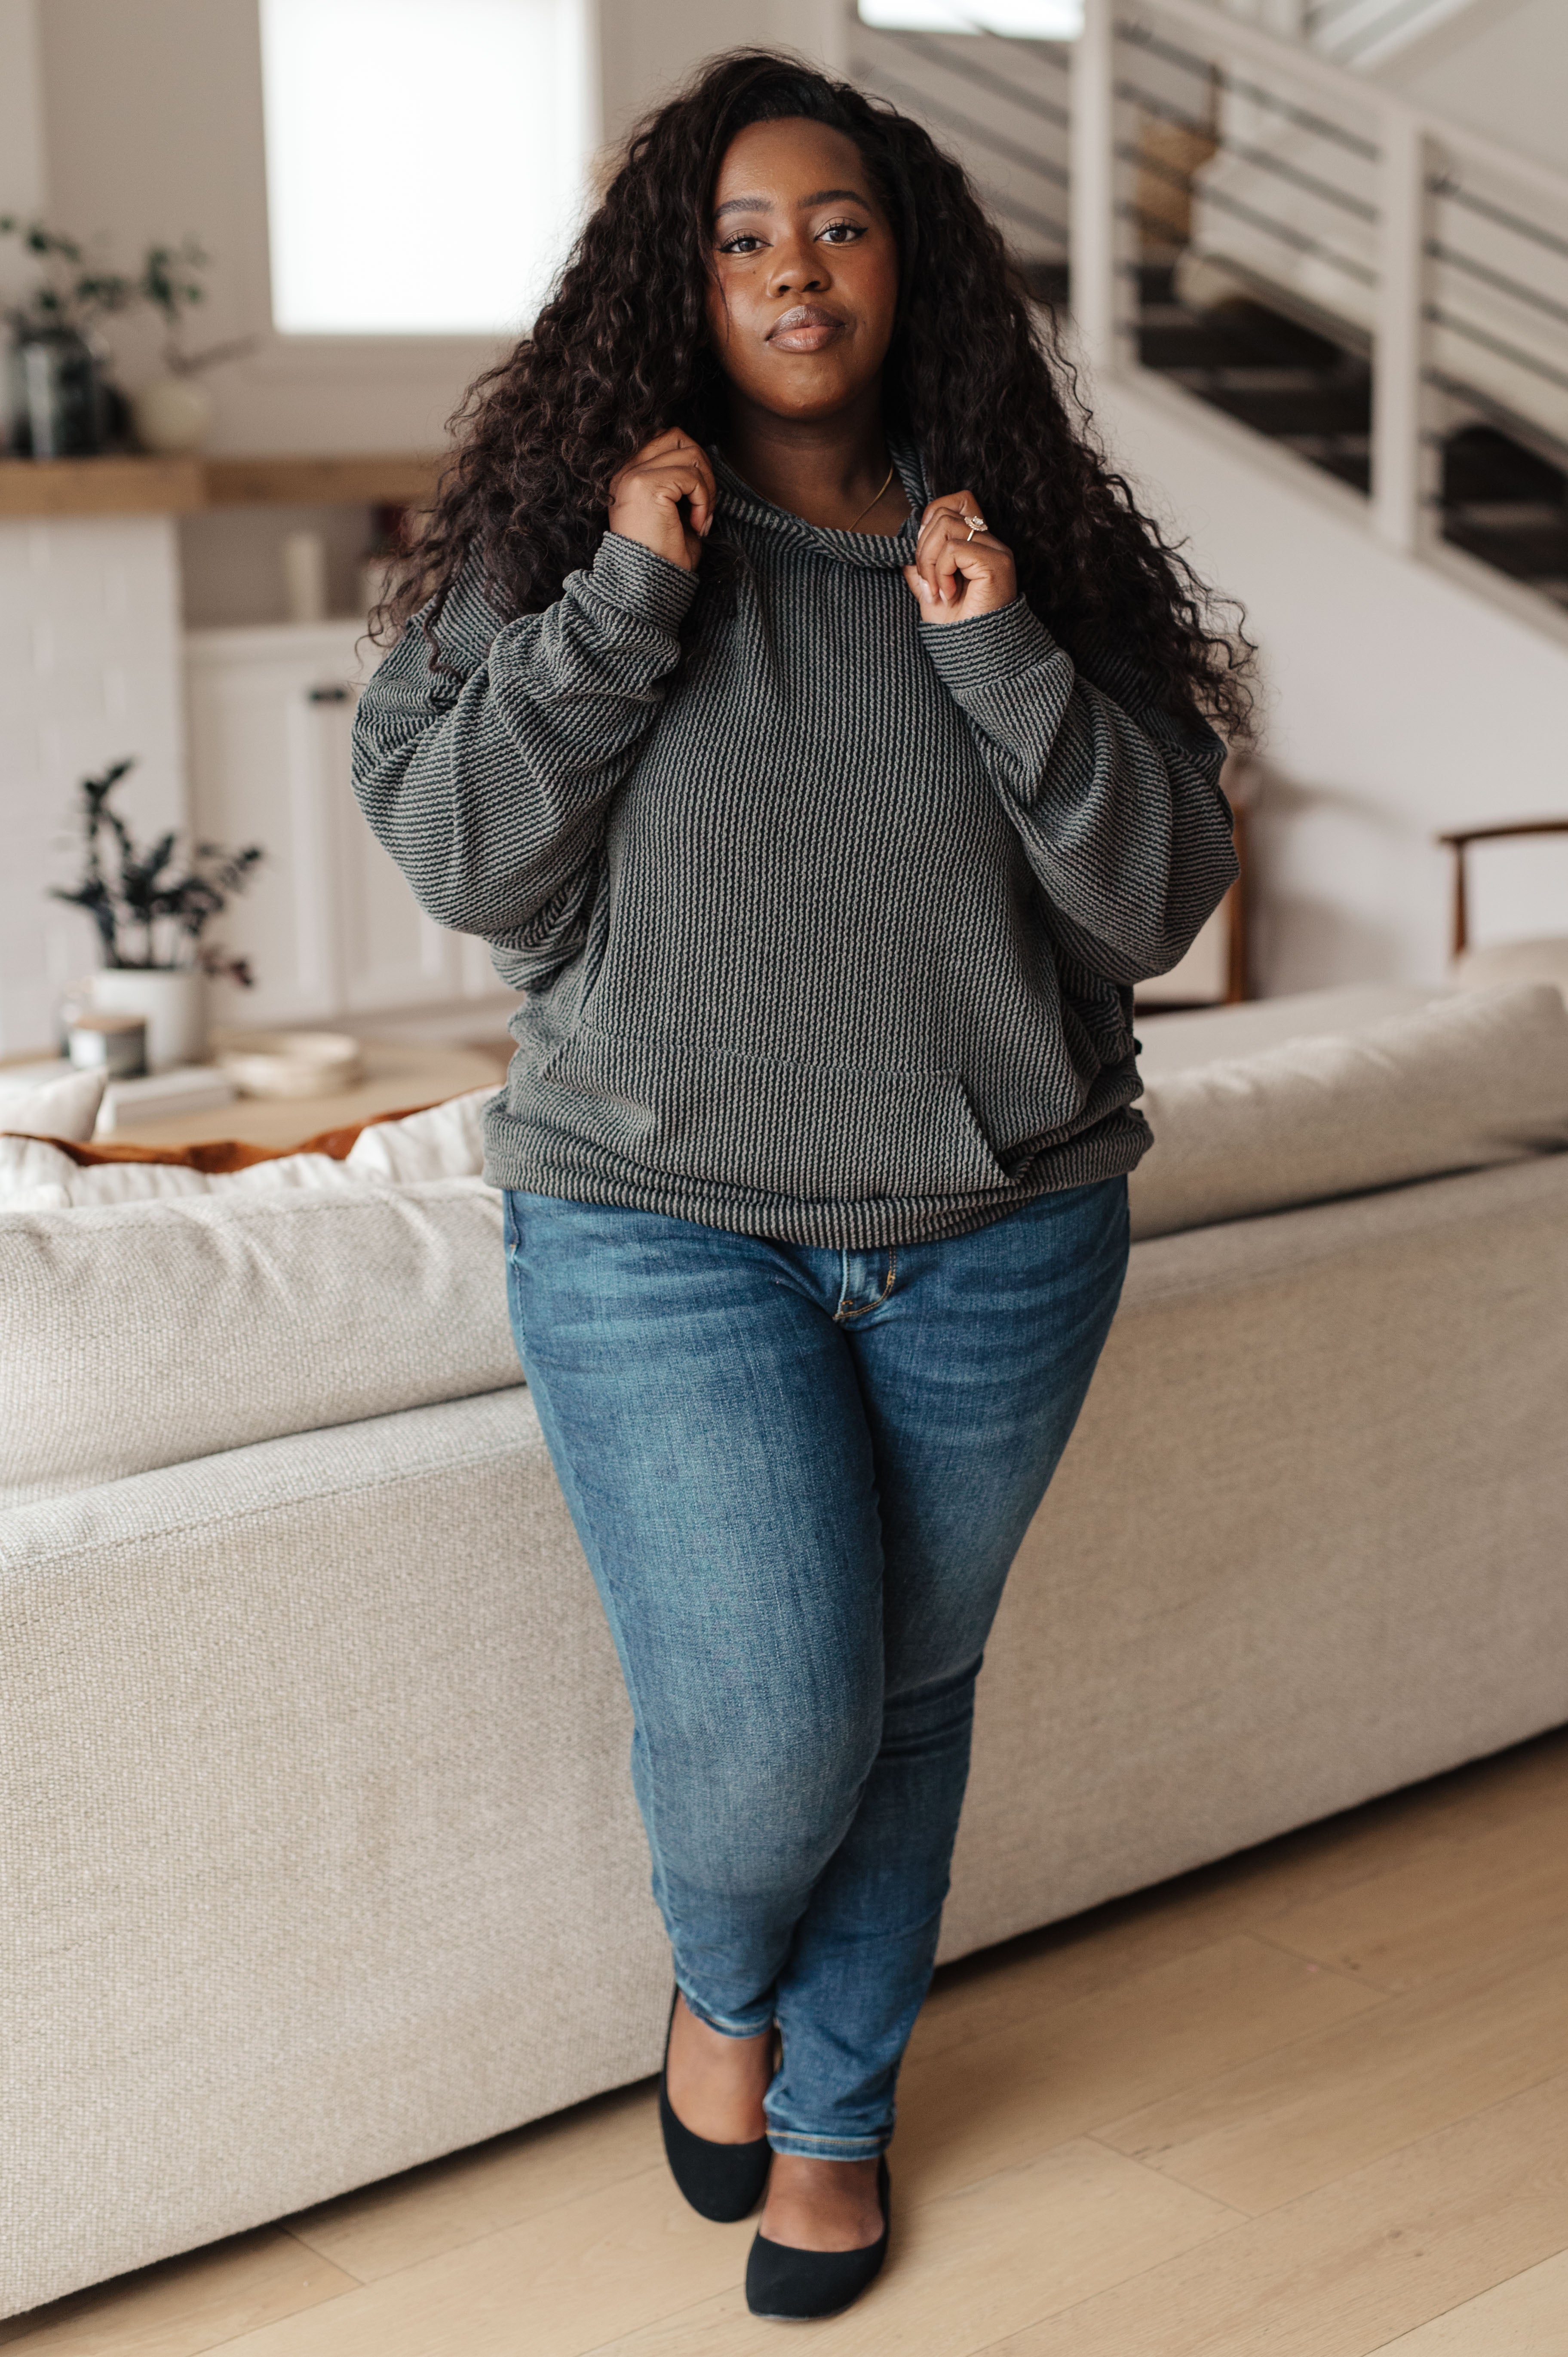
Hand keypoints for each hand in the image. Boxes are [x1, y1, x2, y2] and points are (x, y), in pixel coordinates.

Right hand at [606, 429, 715, 572]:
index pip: (666, 440)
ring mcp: (634, 476)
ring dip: (706, 487)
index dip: (692, 465)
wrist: (646, 588)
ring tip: (702, 519)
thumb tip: (703, 465)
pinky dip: (704, 501)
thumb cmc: (663, 559)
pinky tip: (697, 526)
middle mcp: (627, 471)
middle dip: (702, 467)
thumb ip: (682, 484)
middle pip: (677, 436)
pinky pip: (692, 476)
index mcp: (629, 476)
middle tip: (706, 506)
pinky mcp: (646, 485)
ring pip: (690, 453)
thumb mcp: (674, 514)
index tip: (697, 504)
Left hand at [903, 490, 1016, 623]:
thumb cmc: (955, 625)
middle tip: (928, 584)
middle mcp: (989, 541)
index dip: (931, 519)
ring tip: (937, 591)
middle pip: (943, 513)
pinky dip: (941, 572)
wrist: (974, 653)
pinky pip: (954, 549)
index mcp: (976, 542)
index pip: (955, 501)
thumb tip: (904, 544)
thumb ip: (919, 565)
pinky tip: (949, 595)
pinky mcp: (996, 563)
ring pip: (945, 526)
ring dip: (929, 562)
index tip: (924, 558)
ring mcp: (995, 550)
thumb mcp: (928, 590)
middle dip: (922, 549)